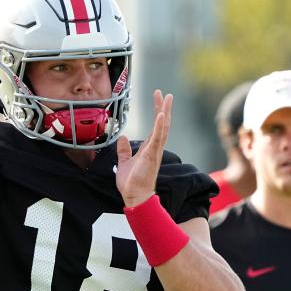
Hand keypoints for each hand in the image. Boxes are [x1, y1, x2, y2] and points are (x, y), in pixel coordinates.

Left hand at [115, 90, 171, 206]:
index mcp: (149, 148)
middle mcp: (154, 148)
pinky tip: (161, 115)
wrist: (134, 197)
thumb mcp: (123, 162)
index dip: (157, 112)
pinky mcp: (152, 156)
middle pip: (162, 124)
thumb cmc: (131, 183)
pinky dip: (160, 126)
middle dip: (163, 108)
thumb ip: (124, 150)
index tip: (158, 99)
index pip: (155, 127)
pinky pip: (158, 138)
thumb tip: (123, 138)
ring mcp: (155, 151)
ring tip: (167, 98)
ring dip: (164, 112)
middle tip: (165, 93)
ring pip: (163, 128)